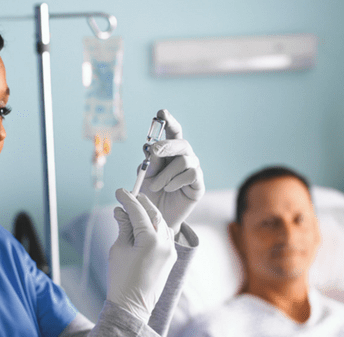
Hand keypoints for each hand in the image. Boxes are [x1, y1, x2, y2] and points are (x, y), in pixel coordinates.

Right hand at [106, 189, 177, 320]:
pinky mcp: (171, 257)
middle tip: (128, 195)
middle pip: (154, 214)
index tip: (119, 191)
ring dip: (149, 214)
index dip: (128, 200)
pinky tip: (145, 224)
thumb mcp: (118, 249)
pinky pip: (165, 235)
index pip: (139, 212)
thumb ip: (123, 227)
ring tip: (135, 208)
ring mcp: (170, 251)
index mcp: (150, 241)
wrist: (132, 306)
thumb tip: (121, 211)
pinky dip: (156, 226)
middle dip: (141, 204)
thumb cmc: (121, 279)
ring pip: (162, 223)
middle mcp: (164, 243)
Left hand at [140, 109, 204, 235]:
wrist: (158, 218)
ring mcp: (193, 169)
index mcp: (170, 152)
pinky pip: (191, 174)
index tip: (161, 112)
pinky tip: (169, 189)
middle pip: (181, 142)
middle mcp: (184, 157)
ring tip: (156, 186)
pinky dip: (176, 181)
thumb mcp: (144, 178)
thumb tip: (149, 150)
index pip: (172, 132)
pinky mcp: (199, 183)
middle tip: (153, 151)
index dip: (168, 121)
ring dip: (165, 173)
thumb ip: (148, 164)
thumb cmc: (151, 195)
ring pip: (183, 160)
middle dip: (166, 144)